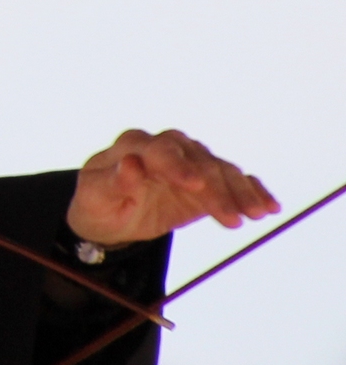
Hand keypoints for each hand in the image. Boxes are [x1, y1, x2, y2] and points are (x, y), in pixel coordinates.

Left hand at [68, 128, 277, 248]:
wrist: (108, 214)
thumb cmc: (97, 203)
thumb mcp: (95, 197)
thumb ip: (113, 181)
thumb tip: (130, 164)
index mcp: (133, 146)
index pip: (160, 151)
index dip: (178, 167)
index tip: (196, 186)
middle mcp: (165, 148)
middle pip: (198, 160)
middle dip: (218, 188)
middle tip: (237, 218)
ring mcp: (187, 162)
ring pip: (220, 170)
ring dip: (241, 191)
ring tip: (258, 214)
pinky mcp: (205, 180)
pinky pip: (233, 181)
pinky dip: (252, 191)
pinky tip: (269, 206)